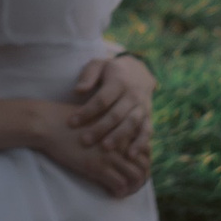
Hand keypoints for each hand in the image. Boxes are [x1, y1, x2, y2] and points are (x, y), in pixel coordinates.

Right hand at [28, 98, 148, 199]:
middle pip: (145, 165)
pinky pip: (120, 185)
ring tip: (123, 192)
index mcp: (120, 130)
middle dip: (141, 178)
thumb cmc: (67, 121)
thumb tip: (112, 143)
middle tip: (131, 186)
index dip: (143, 163)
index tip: (133, 170)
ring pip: (136, 177)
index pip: (145, 150)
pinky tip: (111, 193)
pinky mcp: (98, 167)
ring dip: (132, 188)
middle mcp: (120, 142)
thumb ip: (108, 130)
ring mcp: (111, 155)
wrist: (49, 124)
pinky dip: (119, 192)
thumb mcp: (94, 121)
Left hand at [71, 53, 152, 181]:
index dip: (87, 111)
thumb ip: (88, 75)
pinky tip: (131, 155)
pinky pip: (147, 131)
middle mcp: (133, 94)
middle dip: (100, 128)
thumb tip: (78, 91)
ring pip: (132, 123)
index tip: (71, 122)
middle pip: (116, 114)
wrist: (139, 71)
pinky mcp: (148, 116)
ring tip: (105, 149)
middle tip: (84, 141)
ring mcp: (142, 106)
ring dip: (119, 137)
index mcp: (119, 81)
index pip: (102, 99)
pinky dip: (141, 143)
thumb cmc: (110, 71)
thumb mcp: (98, 65)